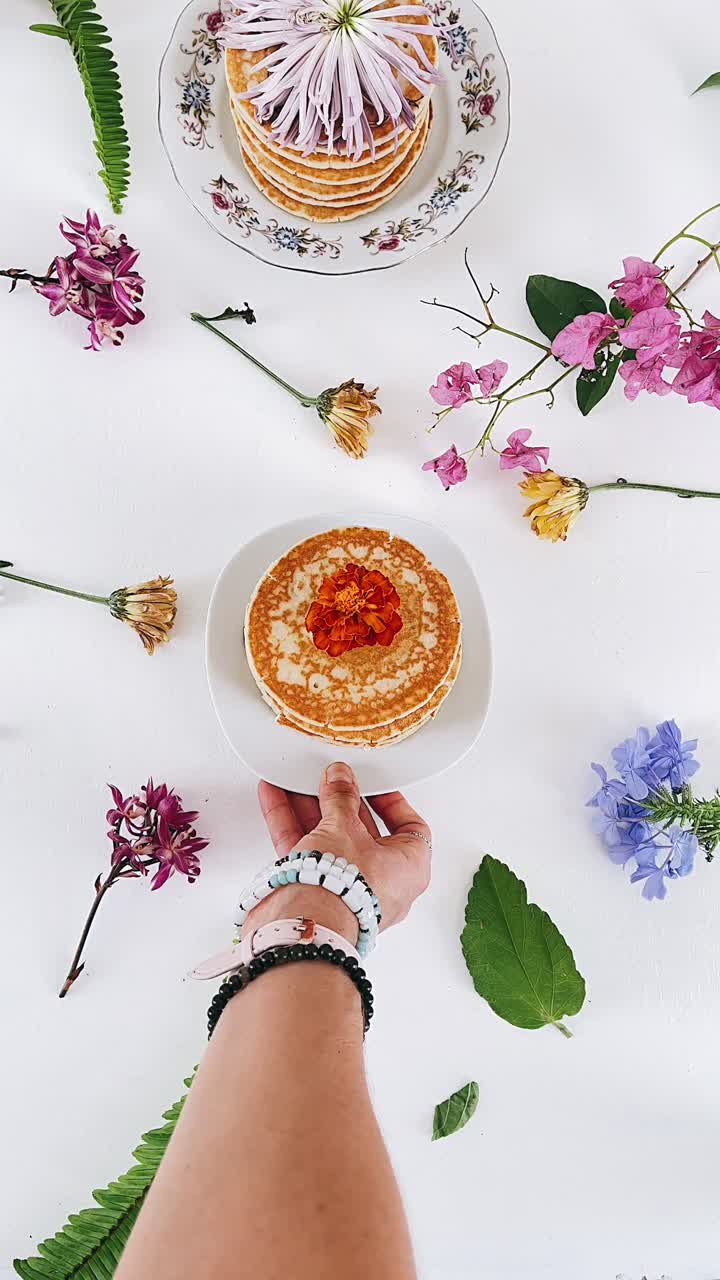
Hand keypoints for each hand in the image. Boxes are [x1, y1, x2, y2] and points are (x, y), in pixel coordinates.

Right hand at [247, 762, 431, 942]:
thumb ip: (342, 798)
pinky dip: (289, 824)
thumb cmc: (343, 893)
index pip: (410, 828)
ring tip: (296, 782)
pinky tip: (276, 798)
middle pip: (362, 831)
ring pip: (328, 840)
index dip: (392, 803)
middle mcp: (380, 882)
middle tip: (330, 780)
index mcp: (408, 869)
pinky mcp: (314, 891)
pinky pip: (304, 851)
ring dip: (310, 809)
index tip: (374, 785)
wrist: (305, 927)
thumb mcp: (346, 827)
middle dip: (341, 802)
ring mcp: (346, 888)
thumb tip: (341, 779)